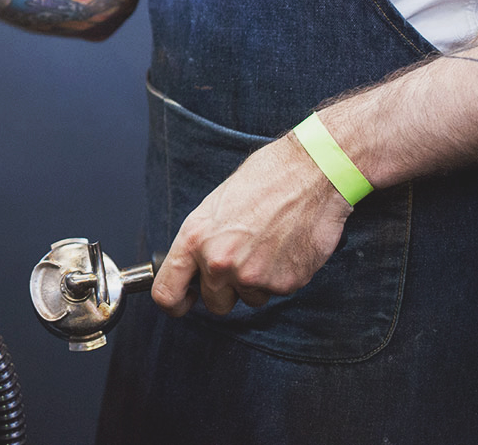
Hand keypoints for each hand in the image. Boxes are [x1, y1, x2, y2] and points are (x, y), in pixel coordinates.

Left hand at [151, 132, 352, 315]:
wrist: (310, 174)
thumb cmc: (263, 181)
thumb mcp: (215, 206)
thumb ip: (201, 243)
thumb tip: (193, 269)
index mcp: (194, 239)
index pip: (167, 292)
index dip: (175, 304)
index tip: (186, 302)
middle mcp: (219, 262)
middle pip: (215, 304)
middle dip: (227, 290)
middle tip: (243, 259)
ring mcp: (251, 276)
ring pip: (249, 299)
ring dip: (257, 281)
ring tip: (268, 244)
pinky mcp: (284, 283)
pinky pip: (277, 291)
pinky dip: (282, 275)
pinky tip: (287, 246)